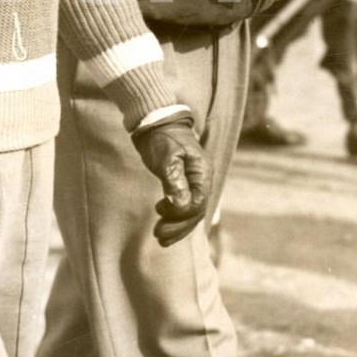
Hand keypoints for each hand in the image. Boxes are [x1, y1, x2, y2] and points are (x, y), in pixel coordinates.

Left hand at [132, 118, 209, 246]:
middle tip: (158, 237)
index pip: (198, 203)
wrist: (155, 119)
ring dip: (176, 225)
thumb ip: (174, 182)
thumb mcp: (165, 159)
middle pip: (196, 210)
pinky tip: (162, 218)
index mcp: (202, 172)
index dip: (182, 216)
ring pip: (191, 210)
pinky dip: (175, 215)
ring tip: (159, 236)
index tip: (161, 220)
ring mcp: (194, 180)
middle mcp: (202, 178)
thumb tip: (180, 207)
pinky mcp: (184, 180)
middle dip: (178, 227)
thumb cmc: (161, 136)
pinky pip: (185, 203)